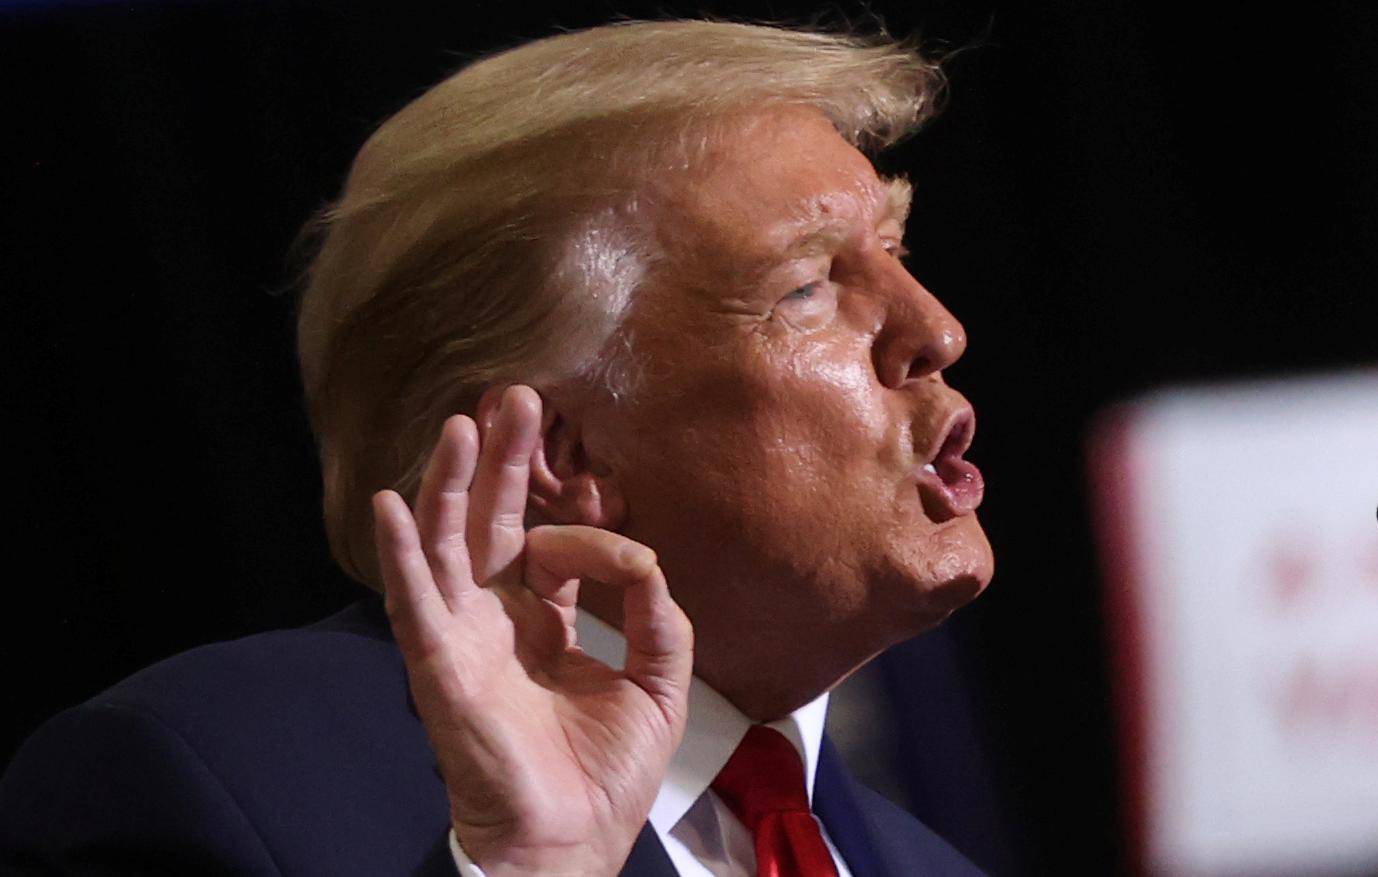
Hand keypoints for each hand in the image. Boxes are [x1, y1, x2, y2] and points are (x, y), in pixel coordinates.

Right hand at [371, 385, 692, 876]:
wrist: (571, 841)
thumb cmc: (607, 774)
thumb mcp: (658, 683)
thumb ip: (658, 617)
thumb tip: (644, 557)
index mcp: (543, 623)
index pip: (550, 546)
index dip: (578, 518)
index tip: (612, 511)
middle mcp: (496, 620)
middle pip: (492, 524)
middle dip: (503, 462)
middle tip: (514, 396)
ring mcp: (462, 638)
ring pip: (447, 545)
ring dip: (450, 484)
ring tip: (462, 423)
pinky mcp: (438, 665)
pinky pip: (414, 601)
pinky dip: (400, 552)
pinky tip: (392, 502)